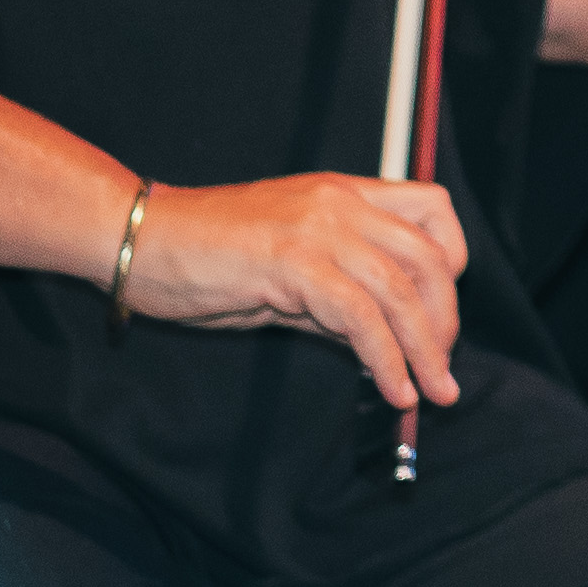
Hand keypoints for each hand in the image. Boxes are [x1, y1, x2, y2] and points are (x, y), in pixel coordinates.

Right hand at [131, 174, 469, 412]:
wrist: (136, 238)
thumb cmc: (201, 254)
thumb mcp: (286, 267)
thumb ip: (335, 295)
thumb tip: (379, 338)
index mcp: (345, 194)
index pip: (434, 210)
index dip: (451, 262)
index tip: (441, 312)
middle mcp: (342, 204)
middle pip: (429, 258)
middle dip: (445, 320)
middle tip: (442, 368)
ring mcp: (319, 230)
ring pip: (401, 291)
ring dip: (425, 350)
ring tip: (431, 392)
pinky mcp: (292, 263)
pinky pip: (359, 316)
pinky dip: (385, 357)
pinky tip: (392, 386)